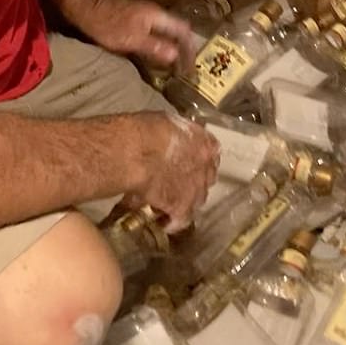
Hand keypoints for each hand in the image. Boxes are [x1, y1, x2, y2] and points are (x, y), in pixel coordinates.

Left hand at [76, 0, 196, 73]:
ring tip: (175, 65)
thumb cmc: (108, 25)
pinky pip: (157, 33)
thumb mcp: (132, 40)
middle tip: (185, 68)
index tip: (190, 66)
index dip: (190, 49)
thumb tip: (176, 56)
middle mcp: (155, 13)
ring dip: (173, 47)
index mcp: (158, 16)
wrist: (87, 9)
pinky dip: (162, 44)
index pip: (184, 31)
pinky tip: (157, 55)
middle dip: (184, 49)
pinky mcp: (136, 20)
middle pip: (178, 30)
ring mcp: (146, 15)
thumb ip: (155, 47)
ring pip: (168, 31)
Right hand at [127, 112, 219, 232]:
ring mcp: (197, 189)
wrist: (136, 151)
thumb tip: (168, 138)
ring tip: (166, 203)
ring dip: (183, 201)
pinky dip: (171, 222)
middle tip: (174, 181)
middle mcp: (207, 167)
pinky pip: (180, 219)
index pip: (209, 153)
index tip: (186, 161)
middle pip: (205, 178)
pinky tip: (161, 222)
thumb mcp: (165, 122)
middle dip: (192, 181)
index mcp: (206, 143)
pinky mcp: (182, 208)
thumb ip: (174, 134)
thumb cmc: (145, 130)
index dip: (196, 159)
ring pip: (196, 200)